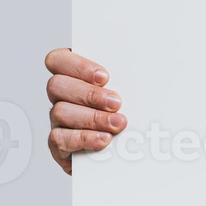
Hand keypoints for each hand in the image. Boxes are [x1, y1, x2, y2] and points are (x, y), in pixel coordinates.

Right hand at [43, 48, 127, 173]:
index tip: (105, 77)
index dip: (78, 66)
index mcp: (74, 74)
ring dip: (92, 118)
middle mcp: (61, 95)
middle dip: (89, 94)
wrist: (130, 146)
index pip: (58, 60)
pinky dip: (84, 138)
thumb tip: (148, 67)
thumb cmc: (130, 108)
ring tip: (118, 123)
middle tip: (116, 103)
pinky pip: (60, 139)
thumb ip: (129, 75)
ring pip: (60, 111)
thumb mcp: (131, 86)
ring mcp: (57, 119)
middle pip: (57, 85)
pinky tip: (103, 139)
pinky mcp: (59, 143)